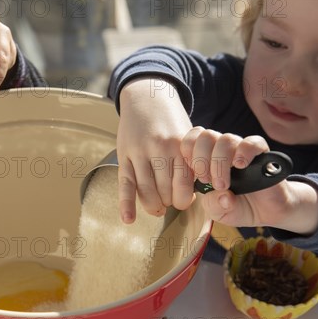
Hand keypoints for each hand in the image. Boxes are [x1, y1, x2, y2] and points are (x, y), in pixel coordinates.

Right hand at [117, 77, 193, 222]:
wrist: (146, 98)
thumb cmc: (170, 122)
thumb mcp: (187, 137)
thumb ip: (190, 162)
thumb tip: (194, 193)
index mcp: (179, 145)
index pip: (184, 185)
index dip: (184, 199)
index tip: (184, 201)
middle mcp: (159, 148)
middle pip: (164, 191)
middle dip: (168, 203)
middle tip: (169, 202)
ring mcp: (139, 152)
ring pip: (145, 191)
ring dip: (152, 205)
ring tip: (156, 207)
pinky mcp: (123, 154)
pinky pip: (124, 183)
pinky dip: (126, 204)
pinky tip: (128, 219)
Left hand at [180, 127, 317, 233]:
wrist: (266, 212)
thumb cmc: (236, 207)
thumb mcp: (218, 212)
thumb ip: (213, 205)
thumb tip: (222, 196)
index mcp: (205, 158)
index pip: (190, 140)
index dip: (187, 154)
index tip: (193, 175)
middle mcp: (221, 150)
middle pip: (206, 136)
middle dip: (201, 160)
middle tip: (207, 181)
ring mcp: (240, 149)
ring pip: (226, 139)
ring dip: (220, 163)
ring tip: (223, 185)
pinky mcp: (261, 153)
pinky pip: (252, 142)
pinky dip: (244, 152)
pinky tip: (240, 166)